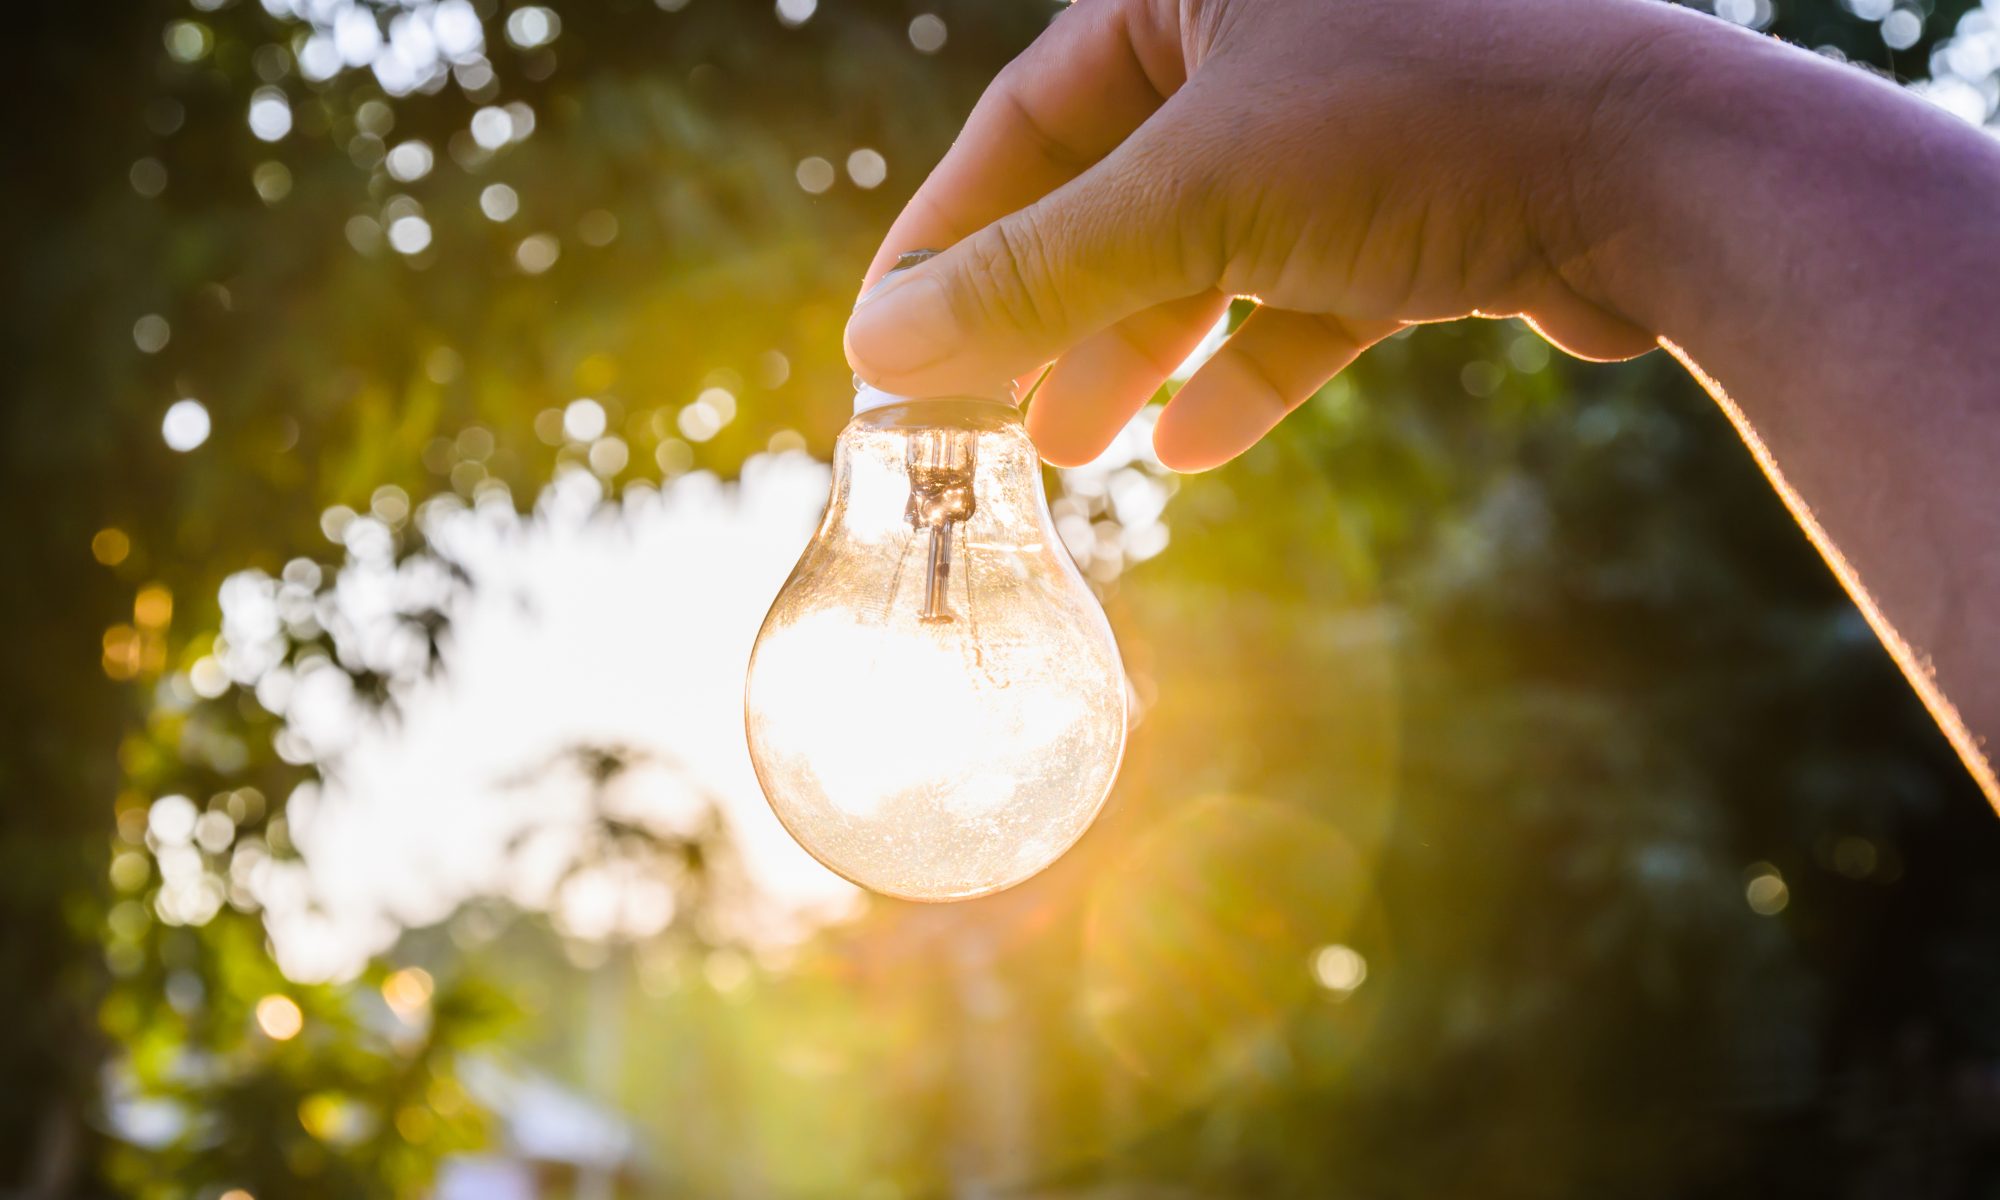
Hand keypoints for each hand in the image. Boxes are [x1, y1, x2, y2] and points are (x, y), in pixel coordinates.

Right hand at [843, 0, 1690, 468]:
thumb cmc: (1422, 128)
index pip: (1029, 117)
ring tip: (1075, 447)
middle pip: (1113, 190)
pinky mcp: (1420, 204)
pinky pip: (1303, 292)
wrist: (1663, 177)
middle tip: (981, 412)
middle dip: (1048, 310)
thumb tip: (878, 346)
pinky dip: (1249, 366)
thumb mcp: (1193, 199)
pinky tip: (1191, 448)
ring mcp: (1352, 123)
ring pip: (1207, 249)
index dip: (952, 235)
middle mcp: (1272, 34)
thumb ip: (1032, 274)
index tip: (886, 336)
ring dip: (1138, 351)